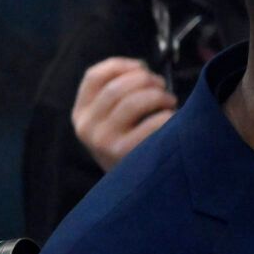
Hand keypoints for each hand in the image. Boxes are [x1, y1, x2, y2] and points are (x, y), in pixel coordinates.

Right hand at [71, 58, 176, 172]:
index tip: (142, 66)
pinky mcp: (124, 154)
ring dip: (158, 95)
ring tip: (169, 100)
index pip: (94, 76)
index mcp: (81, 113)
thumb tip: (140, 67)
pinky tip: (172, 119)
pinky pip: (152, 124)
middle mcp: (87, 127)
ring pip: (134, 101)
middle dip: (145, 79)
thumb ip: (118, 93)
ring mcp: (103, 141)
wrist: (133, 187)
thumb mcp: (111, 119)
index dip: (121, 65)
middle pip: (117, 86)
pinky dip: (167, 116)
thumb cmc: (129, 143)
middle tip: (161, 85)